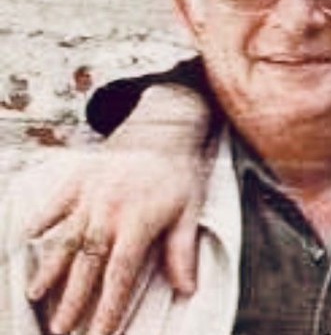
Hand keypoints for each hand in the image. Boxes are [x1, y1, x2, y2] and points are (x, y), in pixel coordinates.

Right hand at [26, 85, 210, 334]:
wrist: (164, 128)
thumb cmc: (180, 174)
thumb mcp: (190, 211)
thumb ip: (182, 251)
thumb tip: (187, 289)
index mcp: (138, 222)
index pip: (119, 275)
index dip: (109, 307)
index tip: (99, 333)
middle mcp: (108, 211)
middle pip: (86, 264)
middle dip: (73, 300)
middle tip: (61, 329)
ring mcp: (89, 194)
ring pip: (64, 239)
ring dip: (49, 269)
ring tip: (36, 296)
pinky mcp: (77, 179)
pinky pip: (54, 203)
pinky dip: (40, 220)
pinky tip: (27, 239)